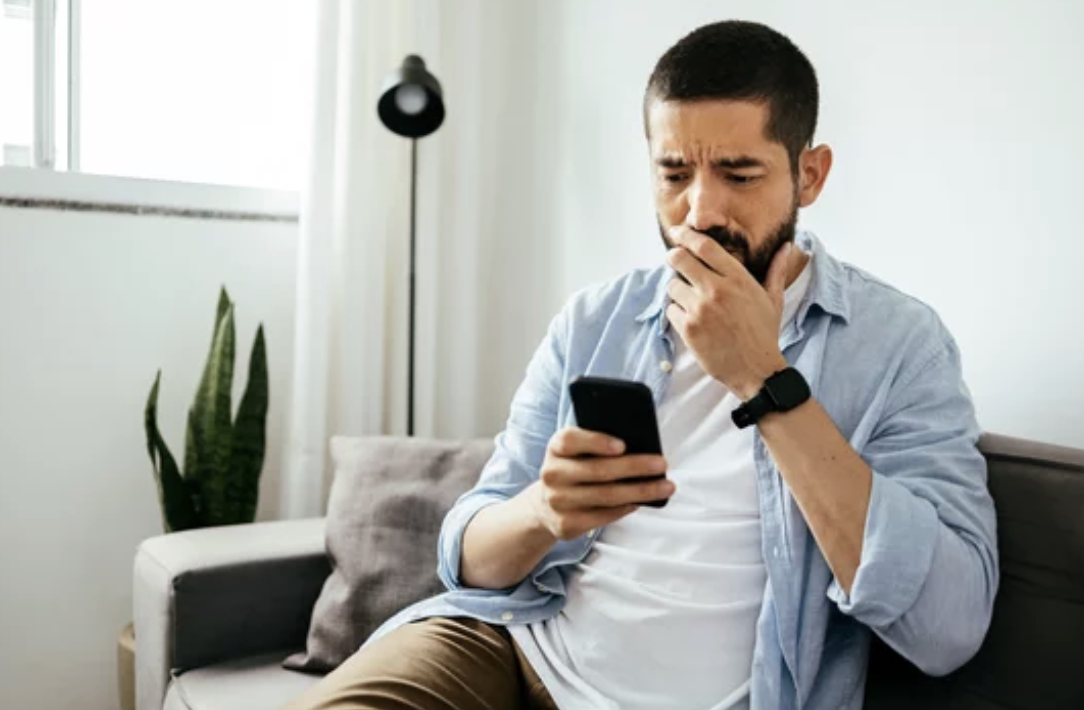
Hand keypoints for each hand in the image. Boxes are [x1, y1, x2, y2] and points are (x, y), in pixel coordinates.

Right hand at [529, 427, 672, 540]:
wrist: (547, 505)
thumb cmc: (576, 469)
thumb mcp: (579, 452)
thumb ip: (599, 446)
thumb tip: (641, 450)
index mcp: (556, 448)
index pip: (571, 440)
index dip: (596, 442)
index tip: (623, 445)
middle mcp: (551, 473)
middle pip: (597, 470)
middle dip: (634, 467)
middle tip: (662, 464)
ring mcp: (557, 501)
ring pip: (605, 495)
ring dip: (640, 491)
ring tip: (666, 487)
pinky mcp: (566, 524)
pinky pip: (603, 516)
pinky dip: (626, 508)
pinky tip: (642, 502)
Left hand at [665, 226, 792, 399]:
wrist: (756, 371)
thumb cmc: (764, 334)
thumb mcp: (773, 300)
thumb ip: (775, 271)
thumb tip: (787, 247)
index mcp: (737, 278)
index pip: (704, 246)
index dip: (687, 235)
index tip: (678, 232)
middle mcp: (716, 290)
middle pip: (679, 258)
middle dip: (674, 257)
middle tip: (675, 260)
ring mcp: (700, 309)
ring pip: (672, 285)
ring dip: (677, 290)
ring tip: (691, 300)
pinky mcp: (688, 329)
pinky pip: (670, 309)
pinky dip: (677, 312)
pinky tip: (692, 319)